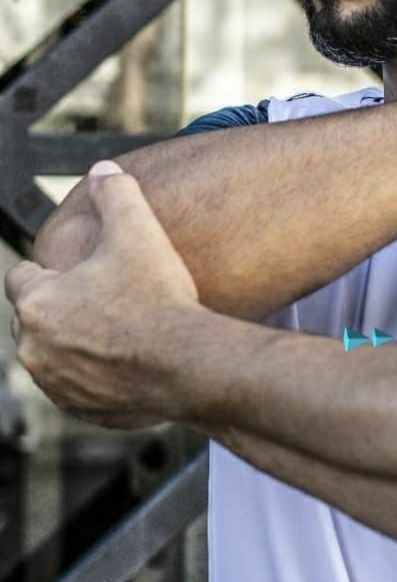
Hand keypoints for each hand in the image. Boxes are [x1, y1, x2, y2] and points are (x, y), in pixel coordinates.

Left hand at [6, 162, 202, 427]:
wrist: (189, 362)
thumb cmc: (160, 298)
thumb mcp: (139, 230)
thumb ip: (116, 193)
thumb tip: (104, 170)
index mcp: (39, 303)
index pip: (22, 278)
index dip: (50, 269)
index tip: (79, 269)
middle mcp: (36, 350)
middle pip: (36, 320)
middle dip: (63, 307)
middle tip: (105, 295)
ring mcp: (58, 385)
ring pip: (56, 357)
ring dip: (78, 343)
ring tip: (122, 328)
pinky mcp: (85, 411)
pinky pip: (82, 390)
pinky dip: (100, 376)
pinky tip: (133, 360)